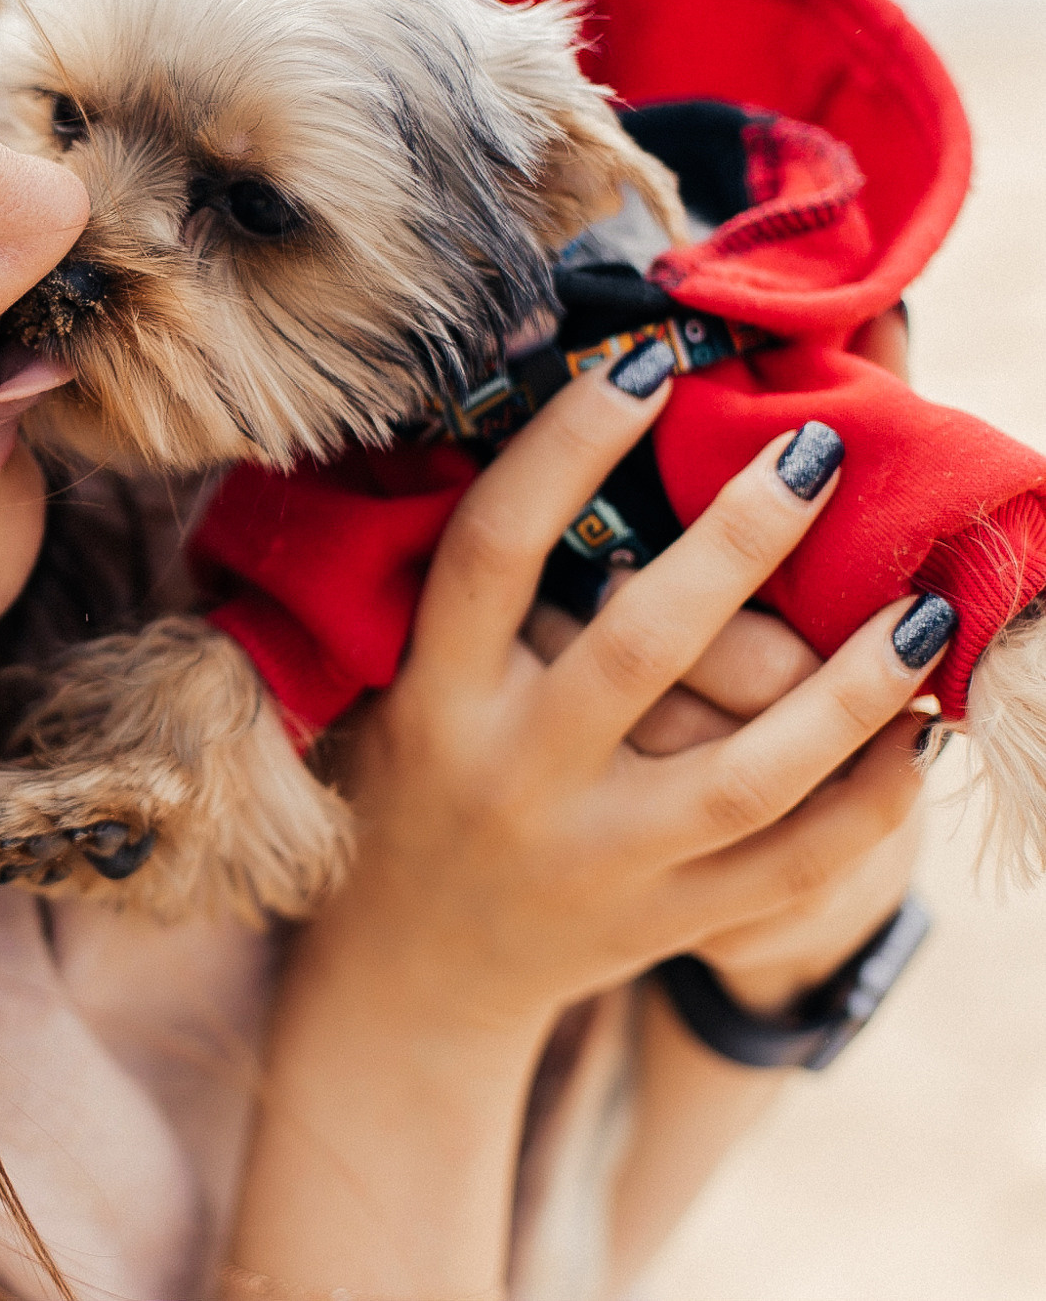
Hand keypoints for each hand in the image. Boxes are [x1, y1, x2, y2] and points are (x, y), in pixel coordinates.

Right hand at [302, 363, 936, 1043]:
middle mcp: (511, 774)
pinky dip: (865, 802)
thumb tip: (596, 430)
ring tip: (920, 609)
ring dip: (847, 688)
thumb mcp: (413, 685)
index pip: (493, 551)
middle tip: (818, 453)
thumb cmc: (419, 783)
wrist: (413, 967)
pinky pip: (789, 867)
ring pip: (744, 775)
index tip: (647, 365)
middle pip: (637, 648)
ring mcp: (593, 858)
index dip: (565, 449)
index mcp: (436, 696)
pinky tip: (914, 733)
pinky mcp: (662, 923)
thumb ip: (486, 597)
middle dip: (739, 542)